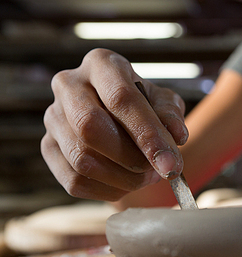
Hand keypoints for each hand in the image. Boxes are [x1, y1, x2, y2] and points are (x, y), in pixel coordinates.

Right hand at [41, 48, 187, 200]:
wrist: (120, 119)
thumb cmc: (145, 107)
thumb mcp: (164, 103)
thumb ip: (171, 116)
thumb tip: (177, 135)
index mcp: (101, 64)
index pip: (121, 98)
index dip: (147, 134)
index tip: (170, 165)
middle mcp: (69, 85)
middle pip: (89, 126)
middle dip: (131, 158)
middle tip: (157, 171)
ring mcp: (53, 118)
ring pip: (81, 158)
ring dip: (123, 178)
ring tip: (148, 176)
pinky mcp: (48, 148)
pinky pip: (75, 181)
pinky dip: (108, 190)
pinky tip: (128, 184)